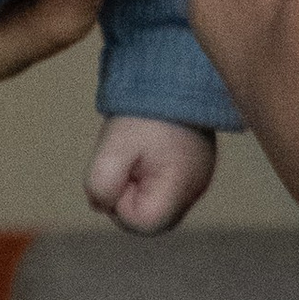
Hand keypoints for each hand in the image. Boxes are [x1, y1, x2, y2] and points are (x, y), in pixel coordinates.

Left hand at [84, 112, 217, 235]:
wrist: (172, 76)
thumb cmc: (143, 114)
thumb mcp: (112, 149)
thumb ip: (102, 185)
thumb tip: (100, 205)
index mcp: (178, 189)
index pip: (140, 223)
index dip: (120, 201)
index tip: (123, 167)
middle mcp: (194, 192)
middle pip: (149, 219)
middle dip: (127, 195)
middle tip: (127, 158)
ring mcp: (198, 183)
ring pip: (155, 204)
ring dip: (137, 184)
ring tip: (137, 151)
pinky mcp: (195, 171)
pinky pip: (164, 188)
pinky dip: (150, 175)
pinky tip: (148, 150)